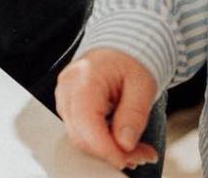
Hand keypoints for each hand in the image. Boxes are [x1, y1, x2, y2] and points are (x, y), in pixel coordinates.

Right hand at [54, 48, 160, 170]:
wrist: (118, 49)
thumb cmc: (130, 61)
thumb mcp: (142, 84)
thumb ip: (133, 114)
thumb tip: (125, 144)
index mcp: (85, 77)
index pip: (86, 122)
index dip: (105, 147)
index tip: (129, 158)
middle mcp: (67, 88)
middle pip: (81, 134)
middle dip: (111, 152)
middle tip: (143, 155)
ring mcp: (64, 98)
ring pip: (79, 138)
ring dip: (108, 150)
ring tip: (137, 150)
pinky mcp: (68, 107)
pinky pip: (80, 132)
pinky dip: (101, 143)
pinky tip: (121, 142)